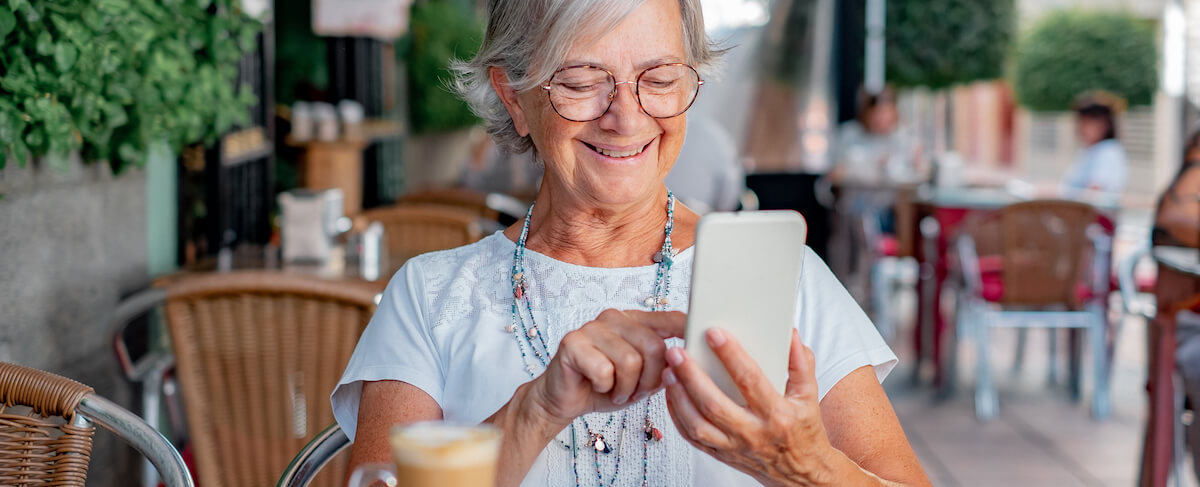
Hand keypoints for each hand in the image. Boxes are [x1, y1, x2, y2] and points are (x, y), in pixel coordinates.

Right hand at [527, 310, 685, 427]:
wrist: (564, 399)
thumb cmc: (606, 387)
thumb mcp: (643, 379)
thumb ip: (664, 367)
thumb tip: (685, 363)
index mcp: (635, 321)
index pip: (669, 318)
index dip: (687, 327)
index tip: (706, 333)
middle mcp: (615, 317)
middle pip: (654, 347)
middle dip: (649, 380)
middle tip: (634, 391)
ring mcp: (593, 327)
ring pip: (630, 361)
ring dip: (626, 388)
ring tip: (616, 391)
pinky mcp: (573, 342)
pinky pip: (604, 370)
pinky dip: (605, 387)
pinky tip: (597, 385)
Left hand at [663, 328, 835, 486]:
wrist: (801, 472)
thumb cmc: (803, 430)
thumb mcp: (809, 395)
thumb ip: (799, 362)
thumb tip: (789, 334)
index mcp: (778, 415)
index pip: (750, 380)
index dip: (731, 355)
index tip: (714, 333)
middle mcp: (754, 433)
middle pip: (715, 404)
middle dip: (691, 376)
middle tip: (677, 352)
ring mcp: (735, 447)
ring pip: (698, 425)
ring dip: (679, 397)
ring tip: (669, 372)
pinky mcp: (721, 455)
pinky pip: (692, 438)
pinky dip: (677, 416)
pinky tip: (672, 395)